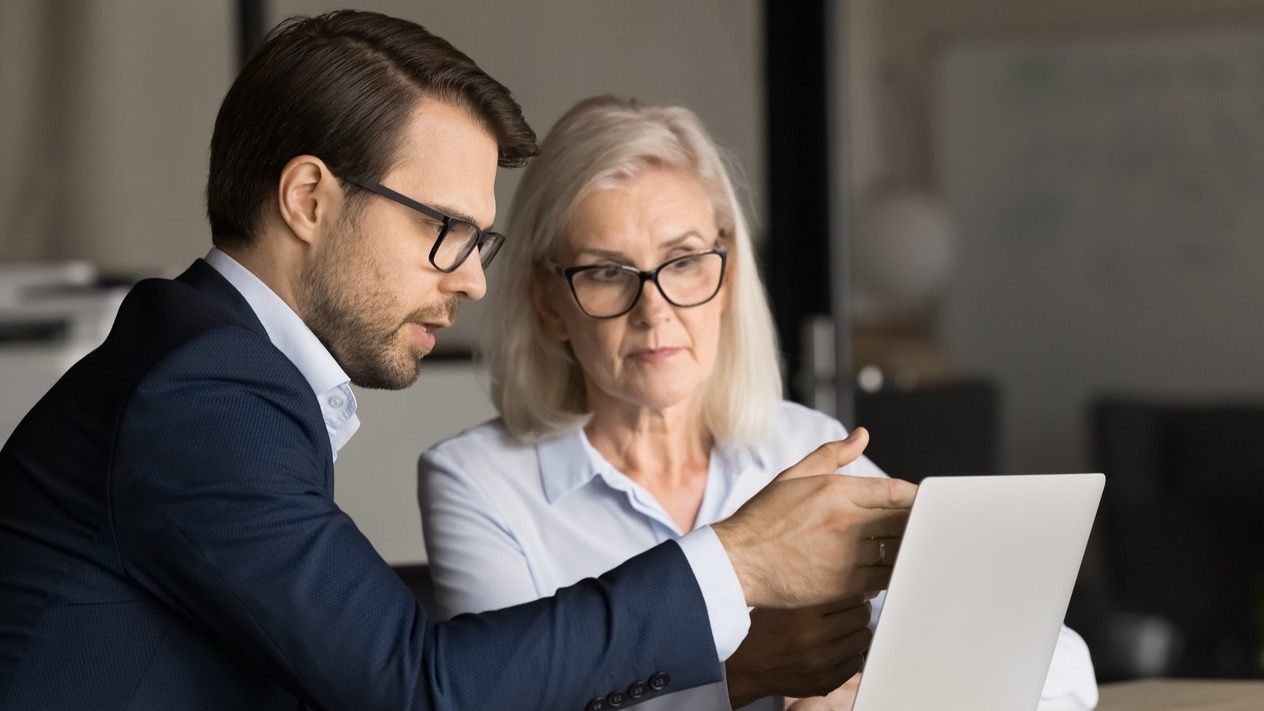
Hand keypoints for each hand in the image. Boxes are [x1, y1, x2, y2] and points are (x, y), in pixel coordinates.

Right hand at [712, 428, 914, 607]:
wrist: (738, 561)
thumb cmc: (763, 519)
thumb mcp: (793, 476)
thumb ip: (832, 455)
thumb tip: (861, 436)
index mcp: (835, 490)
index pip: (894, 491)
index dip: (915, 498)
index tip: (922, 503)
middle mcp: (844, 521)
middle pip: (901, 522)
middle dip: (914, 524)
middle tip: (923, 527)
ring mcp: (845, 554)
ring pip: (896, 552)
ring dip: (905, 551)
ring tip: (907, 550)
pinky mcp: (842, 584)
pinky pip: (883, 579)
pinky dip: (889, 575)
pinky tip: (886, 570)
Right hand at [726, 597, 870, 707]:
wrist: (746, 667)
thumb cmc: (764, 630)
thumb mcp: (781, 602)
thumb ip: (812, 592)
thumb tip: (853, 584)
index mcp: (799, 610)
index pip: (849, 593)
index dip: (852, 592)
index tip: (849, 594)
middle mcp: (810, 635)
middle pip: (861, 615)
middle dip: (858, 610)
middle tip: (850, 611)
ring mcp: (819, 661)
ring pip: (863, 637)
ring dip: (856, 632)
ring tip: (843, 630)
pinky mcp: (825, 681)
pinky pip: (857, 662)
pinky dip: (850, 654)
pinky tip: (836, 650)